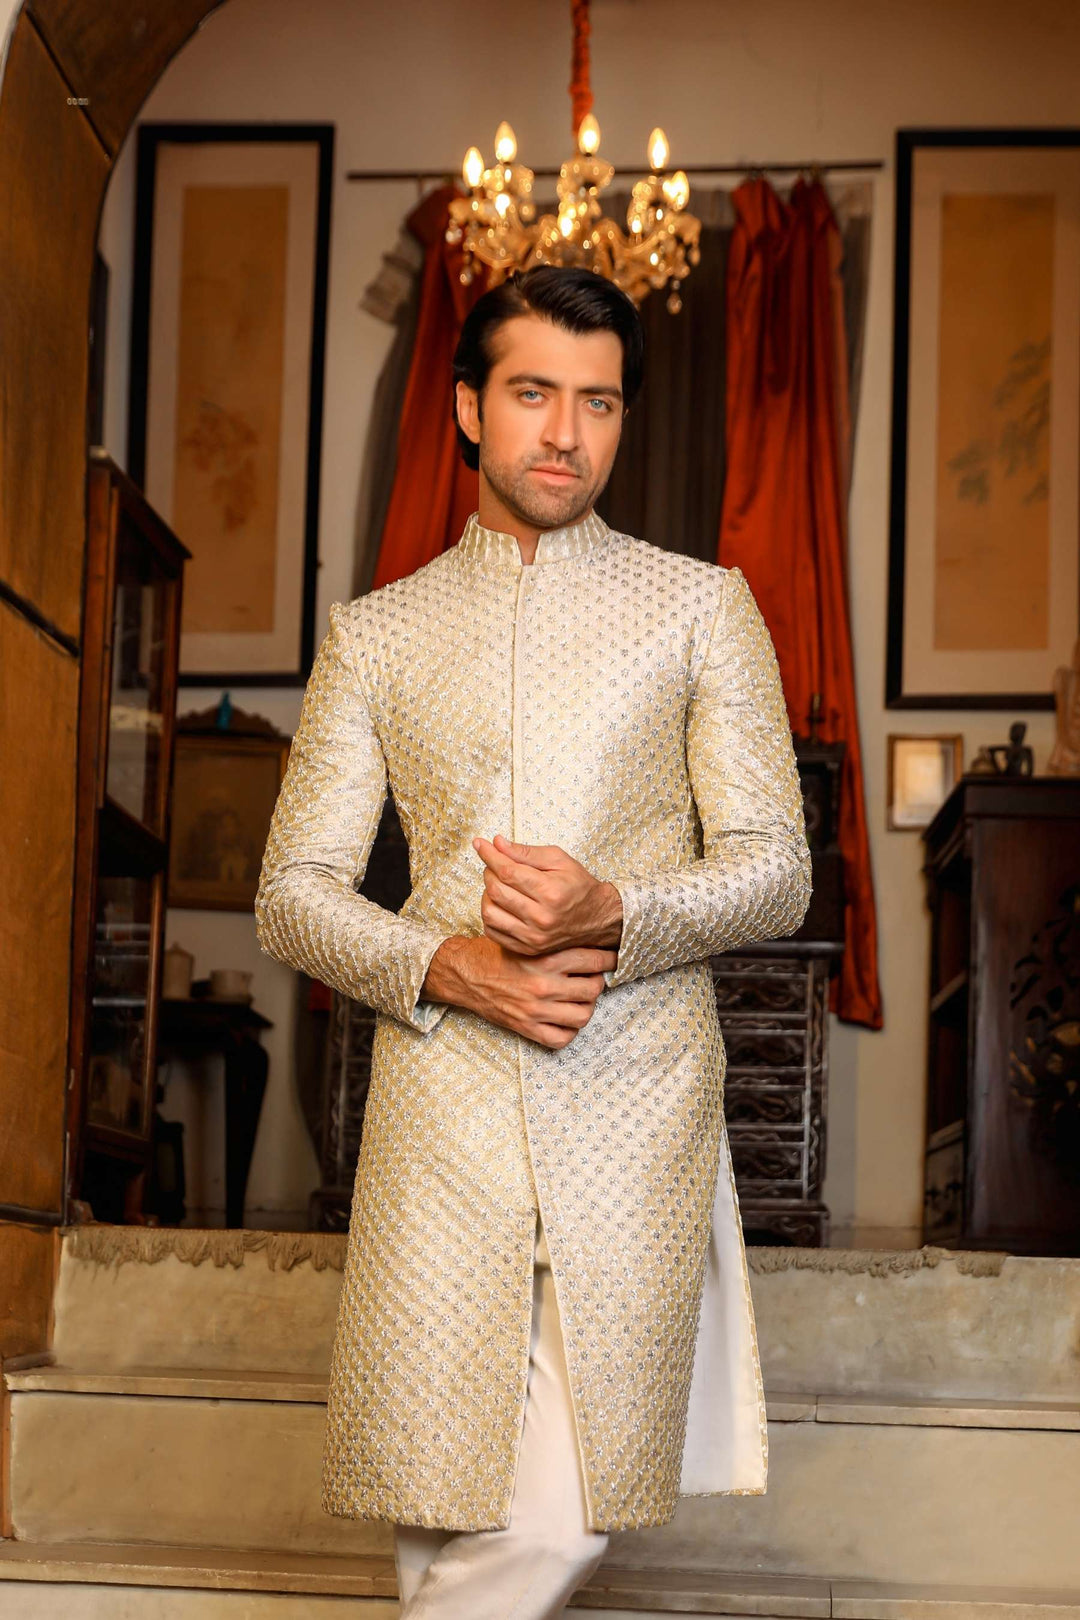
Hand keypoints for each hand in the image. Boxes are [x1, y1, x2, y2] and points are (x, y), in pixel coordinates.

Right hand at [422, 935, 617, 1049]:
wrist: (465, 974)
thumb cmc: (497, 954)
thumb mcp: (528, 940)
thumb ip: (556, 943)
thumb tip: (592, 945)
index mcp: (545, 958)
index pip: (593, 960)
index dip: (608, 958)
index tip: (611, 958)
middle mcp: (543, 985)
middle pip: (593, 988)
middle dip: (596, 982)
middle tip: (591, 978)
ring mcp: (536, 1010)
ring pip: (583, 1015)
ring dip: (586, 1006)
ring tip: (579, 998)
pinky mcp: (526, 1028)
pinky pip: (562, 1038)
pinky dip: (569, 1031)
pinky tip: (565, 1018)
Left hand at [472, 834, 622, 955]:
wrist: (596, 918)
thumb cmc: (578, 885)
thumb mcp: (558, 860)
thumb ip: (526, 852)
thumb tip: (497, 843)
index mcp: (551, 892)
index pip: (508, 872)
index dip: (490, 856)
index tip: (480, 844)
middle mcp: (541, 918)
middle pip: (496, 891)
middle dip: (489, 871)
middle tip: (495, 863)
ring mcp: (533, 937)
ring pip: (490, 913)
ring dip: (487, 894)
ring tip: (498, 884)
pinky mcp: (528, 948)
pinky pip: (493, 931)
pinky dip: (489, 914)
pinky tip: (499, 903)